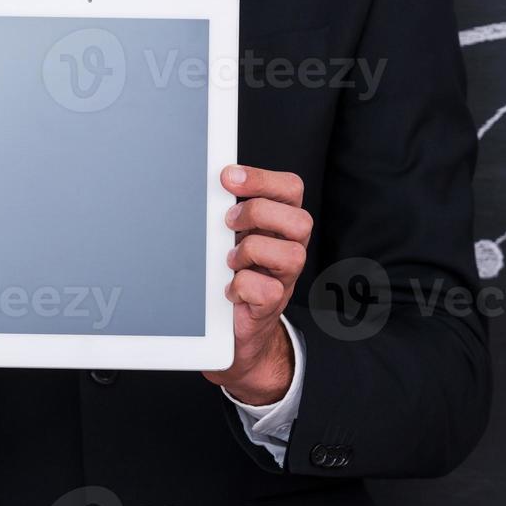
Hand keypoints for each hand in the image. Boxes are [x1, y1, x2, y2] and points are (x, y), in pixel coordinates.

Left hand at [204, 165, 311, 405]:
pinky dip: (241, 286)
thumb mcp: (231, 233)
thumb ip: (228, 208)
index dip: (263, 179)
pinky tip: (229, 287)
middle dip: (258, 214)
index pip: (291, 189)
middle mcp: (290, 248)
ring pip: (292, 255)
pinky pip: (268, 291)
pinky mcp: (272, 305)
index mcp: (280, 223)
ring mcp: (285, 278)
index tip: (228, 177)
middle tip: (228, 222)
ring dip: (252, 251)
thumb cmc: (231, 273)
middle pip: (300, 220)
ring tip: (231, 259)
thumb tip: (205, 182)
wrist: (231, 327)